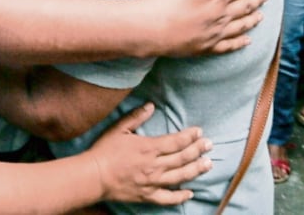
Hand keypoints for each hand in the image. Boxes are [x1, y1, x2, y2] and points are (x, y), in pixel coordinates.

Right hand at [88, 102, 211, 205]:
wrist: (93, 176)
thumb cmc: (104, 151)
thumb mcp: (118, 129)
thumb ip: (136, 117)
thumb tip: (151, 106)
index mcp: (149, 148)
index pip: (176, 141)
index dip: (190, 136)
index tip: (199, 132)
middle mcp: (154, 166)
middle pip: (182, 158)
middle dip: (198, 150)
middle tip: (210, 145)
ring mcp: (152, 182)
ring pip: (180, 177)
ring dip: (196, 170)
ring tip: (208, 164)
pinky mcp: (147, 196)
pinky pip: (168, 198)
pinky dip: (180, 197)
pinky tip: (190, 193)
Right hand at [139, 0, 267, 55]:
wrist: (149, 26)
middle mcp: (221, 14)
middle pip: (244, 6)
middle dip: (256, 0)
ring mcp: (215, 33)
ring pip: (240, 26)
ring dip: (252, 20)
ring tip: (260, 16)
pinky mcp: (206, 47)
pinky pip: (229, 46)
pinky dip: (240, 42)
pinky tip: (247, 40)